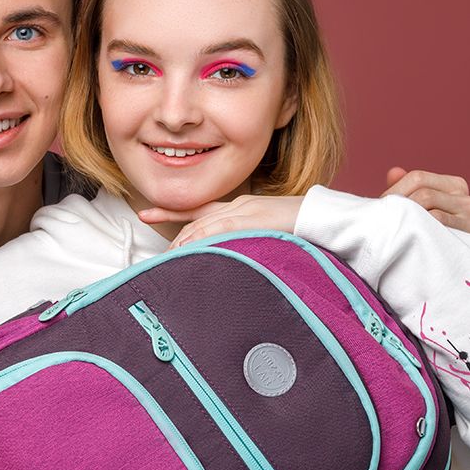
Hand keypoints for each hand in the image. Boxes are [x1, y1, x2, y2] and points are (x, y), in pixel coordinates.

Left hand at [139, 194, 303, 249]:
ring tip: (164, 264)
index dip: (170, 214)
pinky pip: (218, 230)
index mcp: (242, 208)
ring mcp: (244, 211)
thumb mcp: (269, 236)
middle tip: (155, 260)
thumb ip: (249, 242)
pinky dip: (199, 242)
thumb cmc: (302, 232)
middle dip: (173, 241)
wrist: (324, 218)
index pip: (199, 212)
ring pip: (202, 228)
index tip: (145, 214)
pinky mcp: (251, 219)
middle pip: (196, 224)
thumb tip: (234, 262)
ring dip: (182, 246)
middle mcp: (238, 206)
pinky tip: (184, 253)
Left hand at [383, 166, 469, 231]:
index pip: (417, 177)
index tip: (380, 206)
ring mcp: (466, 210)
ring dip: (405, 212)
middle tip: (383, 217)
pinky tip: (410, 234)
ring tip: (395, 225)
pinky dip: (419, 224)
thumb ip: (412, 191)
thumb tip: (393, 172)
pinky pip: (437, 219)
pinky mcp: (466, 227)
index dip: (394, 190)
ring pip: (426, 198)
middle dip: (397, 200)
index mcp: (452, 185)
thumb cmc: (448, 229)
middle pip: (420, 188)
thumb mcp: (433, 207)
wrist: (467, 250)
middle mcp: (461, 193)